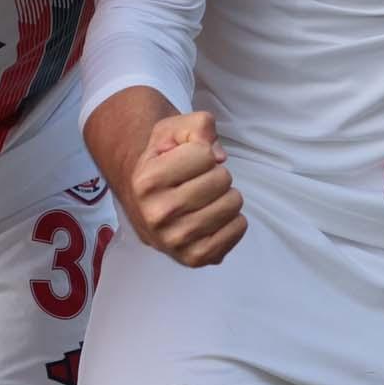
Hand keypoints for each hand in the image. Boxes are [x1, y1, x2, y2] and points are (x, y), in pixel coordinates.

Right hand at [125, 110, 244, 266]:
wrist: (145, 203)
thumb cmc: (163, 163)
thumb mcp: (172, 132)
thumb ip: (199, 126)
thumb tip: (219, 156)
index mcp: (146, 181)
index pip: (205, 155)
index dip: (202, 152)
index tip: (187, 162)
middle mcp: (156, 214)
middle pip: (222, 179)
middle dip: (217, 174)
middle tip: (199, 181)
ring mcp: (175, 241)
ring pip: (233, 204)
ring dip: (226, 196)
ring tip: (206, 198)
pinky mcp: (194, 258)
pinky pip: (237, 229)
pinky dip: (234, 220)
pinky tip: (214, 217)